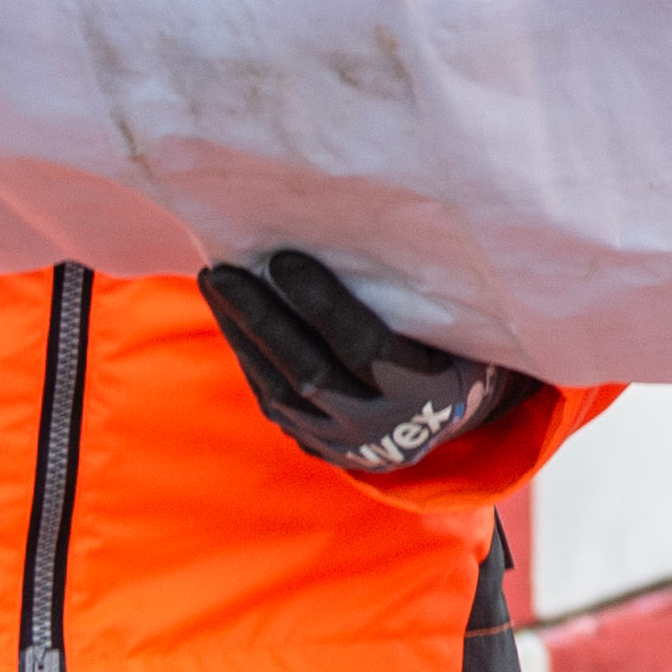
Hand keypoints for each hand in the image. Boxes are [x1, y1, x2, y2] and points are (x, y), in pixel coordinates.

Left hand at [202, 248, 521, 476]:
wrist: (446, 416)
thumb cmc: (454, 343)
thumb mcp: (456, 323)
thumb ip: (415, 297)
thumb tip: (357, 227)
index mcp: (425, 390)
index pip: (362, 347)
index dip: (321, 305)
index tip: (284, 260)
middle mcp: (381, 426)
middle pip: (309, 372)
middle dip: (261, 319)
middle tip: (222, 272)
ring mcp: (344, 443)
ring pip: (280, 392)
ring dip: (243, 336)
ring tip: (215, 285)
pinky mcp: (316, 445)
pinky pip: (274, 401)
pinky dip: (251, 357)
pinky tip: (231, 318)